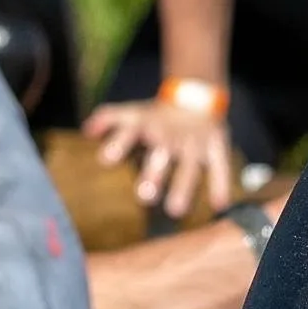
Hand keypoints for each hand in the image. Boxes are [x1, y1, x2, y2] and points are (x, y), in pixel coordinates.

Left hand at [88, 92, 238, 220]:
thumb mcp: (132, 112)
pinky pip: (220, 166)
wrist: (195, 97)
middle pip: (162, 154)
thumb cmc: (155, 115)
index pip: (131, 131)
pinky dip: (220, 184)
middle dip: (154, 174)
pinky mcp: (216, 146)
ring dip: (183, 187)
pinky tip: (219, 205)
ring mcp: (194, 142)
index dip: (119, 144)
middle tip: (144, 197)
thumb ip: (108, 119)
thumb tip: (87, 131)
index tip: (106, 160)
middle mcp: (170, 135)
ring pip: (190, 166)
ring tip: (175, 211)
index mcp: (147, 125)